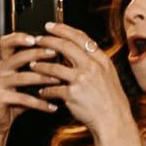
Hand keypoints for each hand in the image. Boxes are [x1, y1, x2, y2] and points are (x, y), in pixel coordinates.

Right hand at [0, 31, 59, 133]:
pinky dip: (40, 103)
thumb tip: (60, 60)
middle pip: (17, 57)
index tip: (36, 37)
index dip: (19, 38)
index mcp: (3, 63)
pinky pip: (23, 98)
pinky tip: (52, 106)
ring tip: (60, 81)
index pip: (6, 43)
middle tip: (55, 53)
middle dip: (37, 54)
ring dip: (43, 79)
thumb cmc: (12, 100)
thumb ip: (33, 70)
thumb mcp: (21, 81)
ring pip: (23, 77)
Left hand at [29, 22, 131, 136]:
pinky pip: (52, 89)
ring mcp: (82, 80)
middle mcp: (92, 67)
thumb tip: (74, 52)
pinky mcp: (72, 95)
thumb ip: (92, 63)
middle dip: (47, 41)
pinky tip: (41, 91)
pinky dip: (45, 90)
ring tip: (32, 65)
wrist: (114, 120)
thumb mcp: (107, 75)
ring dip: (40, 66)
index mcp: (101, 60)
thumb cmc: (109, 99)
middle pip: (65, 47)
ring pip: (53, 68)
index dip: (63, 30)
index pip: (80, 38)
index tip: (50, 26)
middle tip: (36, 39)